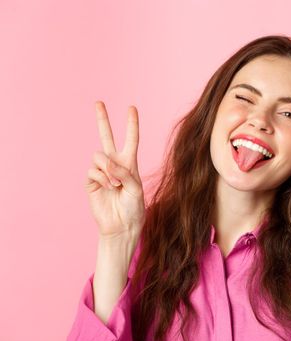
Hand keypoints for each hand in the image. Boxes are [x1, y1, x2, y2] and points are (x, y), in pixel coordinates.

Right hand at [85, 101, 145, 241]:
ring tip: (116, 184)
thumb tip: (107, 162)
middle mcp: (115, 164)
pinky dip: (102, 178)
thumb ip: (124, 172)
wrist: (121, 225)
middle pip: (107, 137)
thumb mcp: (136, 188)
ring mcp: (102, 172)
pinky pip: (93, 170)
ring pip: (99, 156)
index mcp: (130, 163)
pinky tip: (109, 187)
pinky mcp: (91, 181)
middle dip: (102, 120)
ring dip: (108, 169)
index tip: (131, 108)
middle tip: (99, 102)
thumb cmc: (134, 207)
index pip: (130, 140)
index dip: (131, 124)